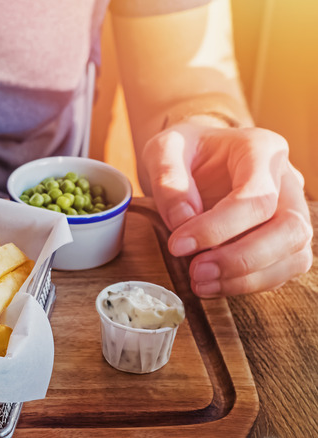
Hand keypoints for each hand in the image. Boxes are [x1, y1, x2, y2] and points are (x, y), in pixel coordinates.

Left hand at [141, 116, 312, 297]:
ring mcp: (291, 210)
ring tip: (200, 283)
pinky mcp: (283, 238)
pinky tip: (212, 284)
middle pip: (290, 229)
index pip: (256, 197)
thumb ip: (167, 178)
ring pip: (295, 254)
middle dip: (242, 259)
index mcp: (261, 149)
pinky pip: (283, 269)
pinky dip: (248, 284)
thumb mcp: (162, 149)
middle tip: (196, 271)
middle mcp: (286, 180)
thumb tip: (182, 221)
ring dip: (247, 278)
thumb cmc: (183, 151)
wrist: (193, 158)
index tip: (178, 245)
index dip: (217, 228)